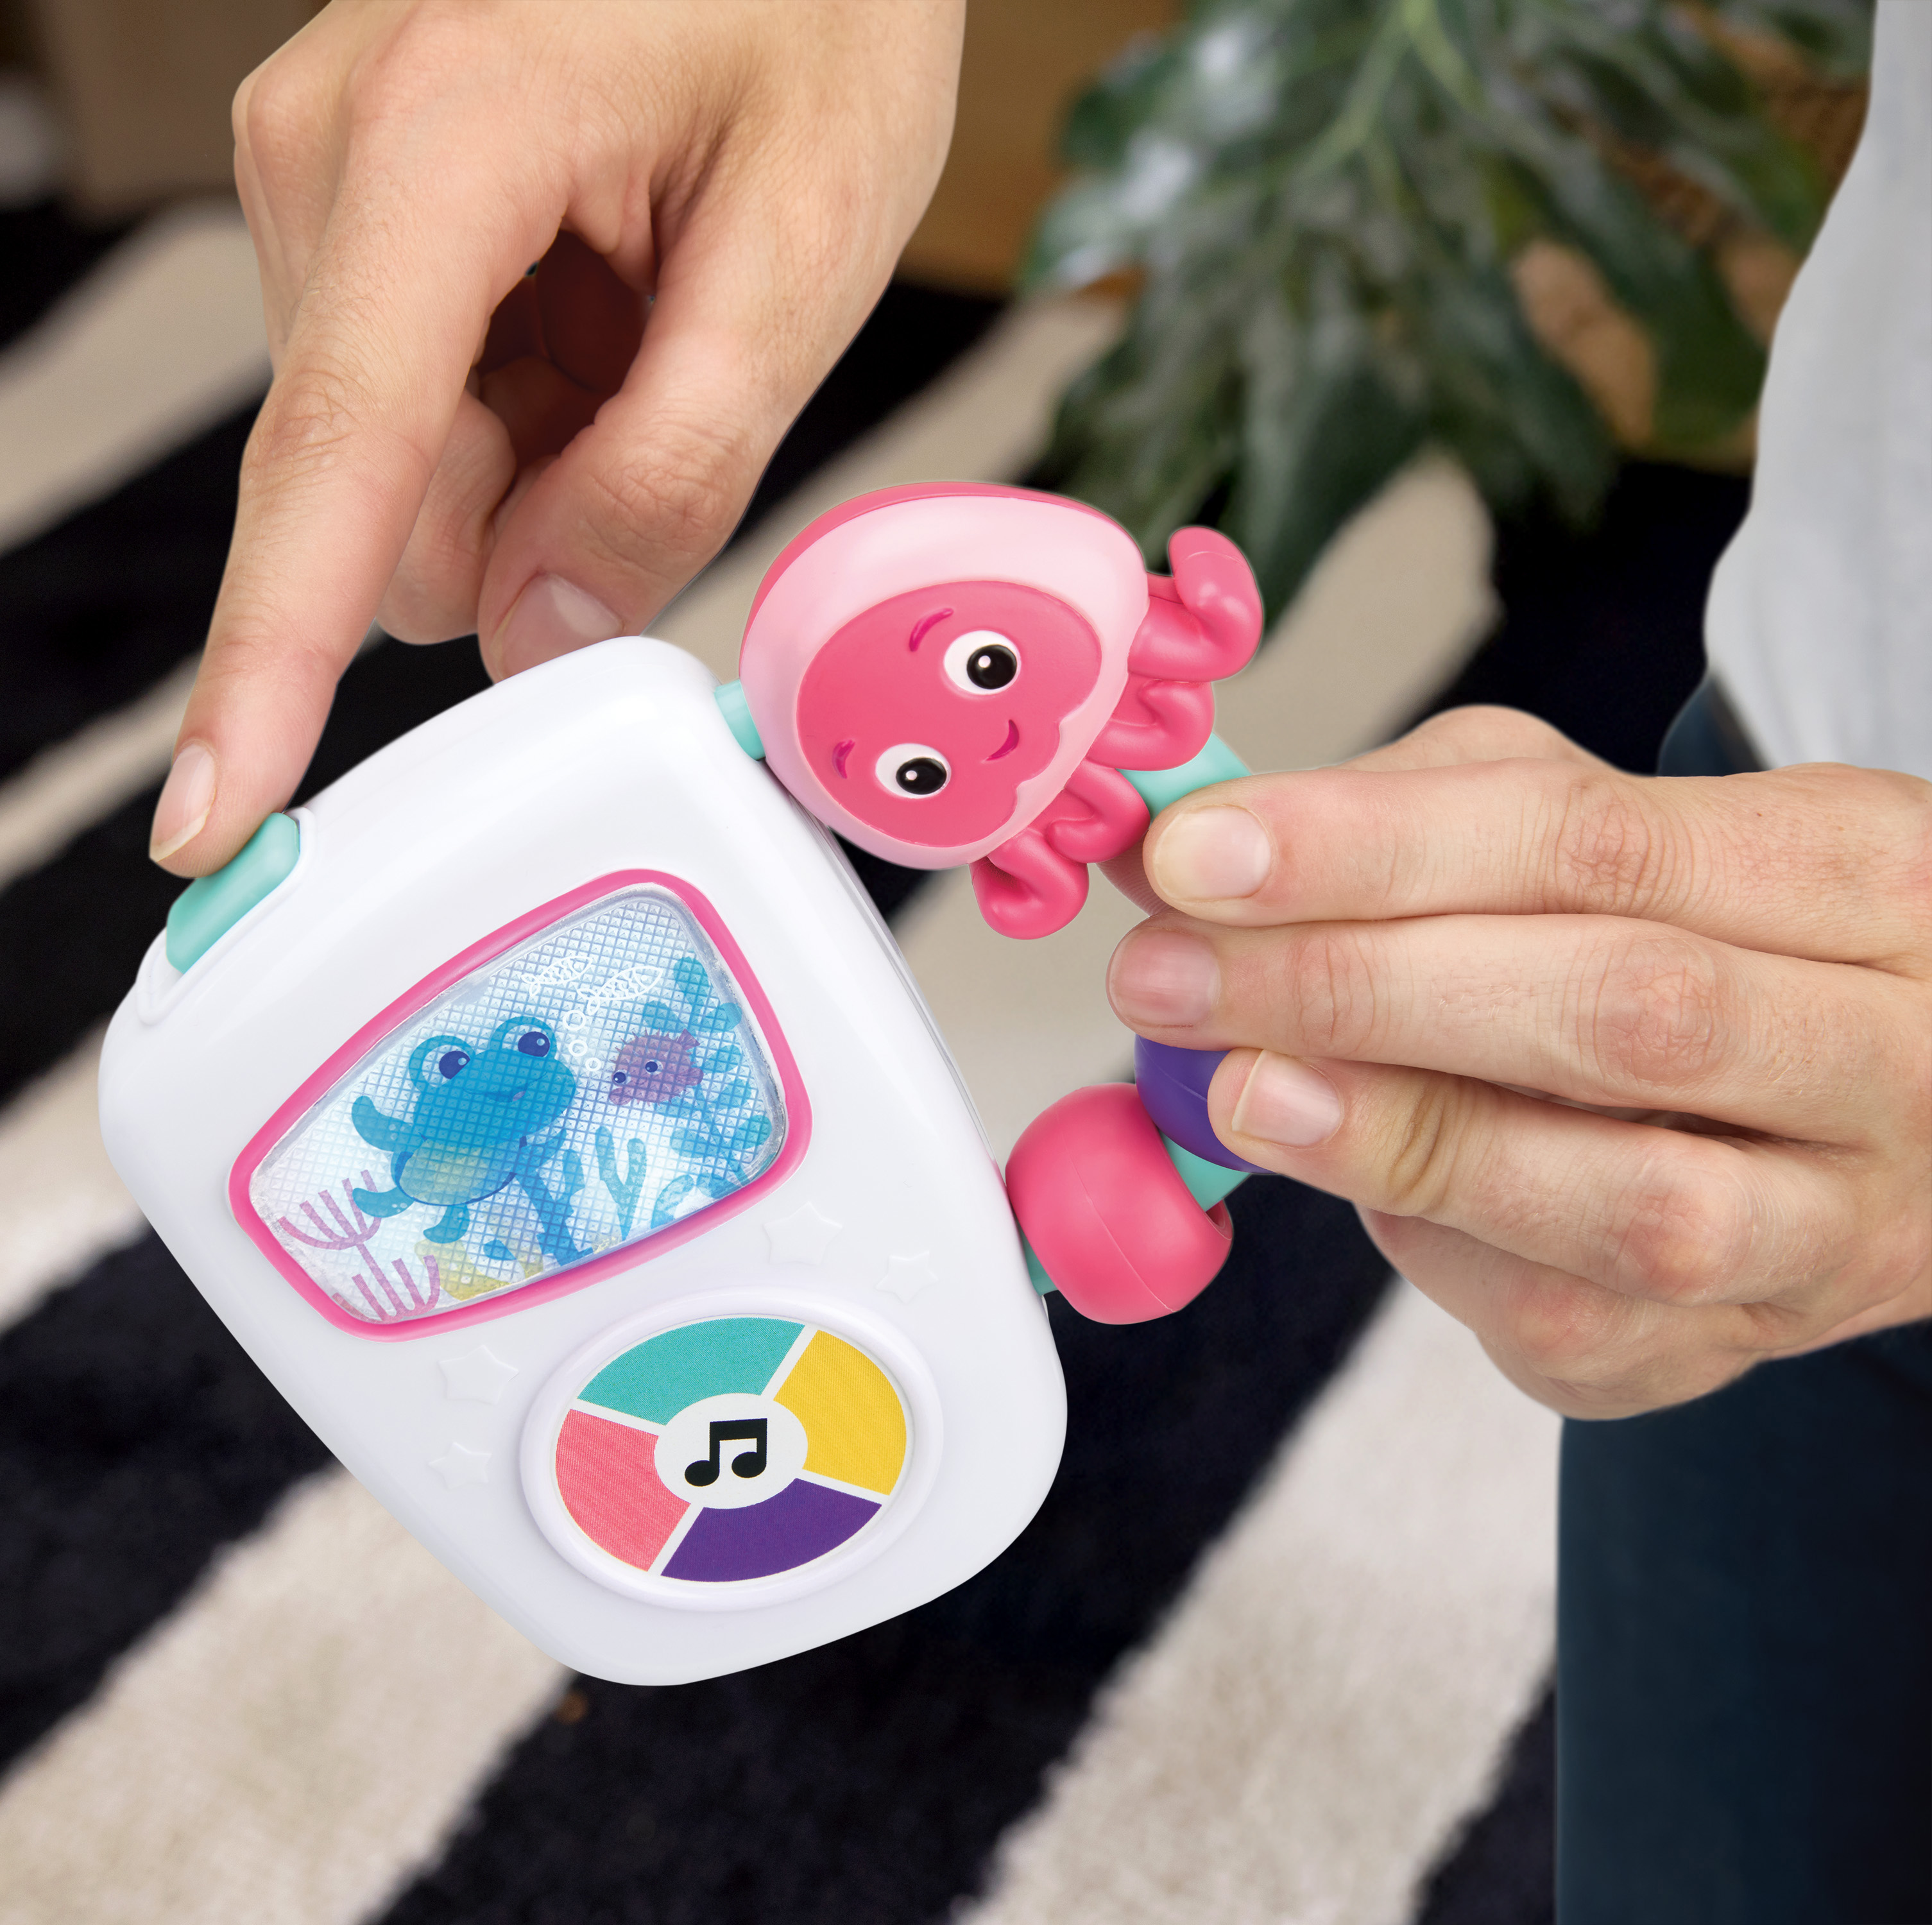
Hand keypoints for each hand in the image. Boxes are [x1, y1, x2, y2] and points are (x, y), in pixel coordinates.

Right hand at [152, 0, 963, 872]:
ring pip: (408, 476)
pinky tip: (599, 301)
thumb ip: (674, 471)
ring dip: (540, 459)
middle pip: (389, 508)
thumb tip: (536, 637)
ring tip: (643, 316)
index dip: (269, 665)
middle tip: (666, 386)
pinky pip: (424, 411)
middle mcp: (328, 160)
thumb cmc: (813, 17)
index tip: (212, 818)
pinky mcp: (355, 213)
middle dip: (533, 520)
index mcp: (439, 144)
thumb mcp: (801, 257)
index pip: (337, 462)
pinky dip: (528, 407)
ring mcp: (325, 182)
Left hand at [1104, 707, 1931, 1417]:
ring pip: (1629, 1208)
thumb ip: (1410, 815)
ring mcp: (1835, 1226)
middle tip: (1169, 976)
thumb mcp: (1600, 820)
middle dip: (1361, 992)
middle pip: (1622, 1018)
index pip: (1597, 843)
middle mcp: (1885, 1058)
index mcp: (1860, 872)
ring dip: (1400, 1145)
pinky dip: (1436, 1251)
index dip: (1374, 850)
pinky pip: (1576, 1327)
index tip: (1198, 856)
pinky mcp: (1749, 1344)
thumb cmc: (1700, 929)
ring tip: (1233, 1091)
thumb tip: (1187, 847)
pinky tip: (1356, 1180)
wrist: (1881, 1097)